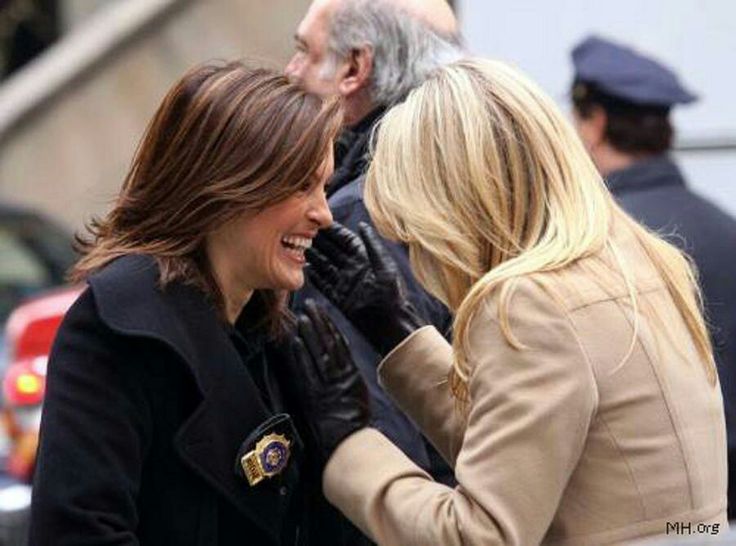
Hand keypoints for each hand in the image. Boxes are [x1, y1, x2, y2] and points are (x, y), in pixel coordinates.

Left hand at [284, 300, 369, 464]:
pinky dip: (302, 355)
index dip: (330, 326)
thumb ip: (349, 378)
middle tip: (309, 305)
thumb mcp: (357, 396)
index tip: (321, 312)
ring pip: (319, 352)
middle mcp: (341, 375)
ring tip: (302, 317)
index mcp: (352, 375)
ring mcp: (328, 384)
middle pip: (329, 343)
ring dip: (310, 333)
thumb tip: (342, 363)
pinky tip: (296, 341)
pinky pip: (308, 371)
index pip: (340, 344)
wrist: (349, 443)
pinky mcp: (315, 394)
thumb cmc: (353, 423)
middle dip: (319, 322)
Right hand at [306, 222, 424, 355]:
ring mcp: (345, 283)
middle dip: (320, 243)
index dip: (334, 232)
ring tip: (301, 249)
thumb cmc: (392, 293)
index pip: (347, 241)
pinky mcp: (339, 297)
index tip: (320, 224)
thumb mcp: (384, 265)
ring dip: (314, 258)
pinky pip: (324, 285)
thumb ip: (372, 245)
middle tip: (304, 232)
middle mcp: (353, 269)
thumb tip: (362, 225)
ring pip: (326, 267)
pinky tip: (306, 271)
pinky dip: (315, 278)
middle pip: (333, 252)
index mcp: (365, 259)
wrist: (389, 322)